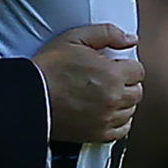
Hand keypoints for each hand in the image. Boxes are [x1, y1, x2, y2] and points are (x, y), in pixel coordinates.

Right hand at [33, 23, 143, 143]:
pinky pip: (122, 130)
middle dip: (126, 84)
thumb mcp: (74, 38)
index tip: (114, 66)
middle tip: (109, 80)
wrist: (30, 97)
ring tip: (105, 95)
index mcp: (112, 74)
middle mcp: (114, 98)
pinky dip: (118, 121)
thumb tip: (130, 39)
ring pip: (131, 110)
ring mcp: (107, 118)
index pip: (138, 71)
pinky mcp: (98, 134)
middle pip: (137, 92)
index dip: (126, 66)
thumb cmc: (48, 68)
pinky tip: (106, 112)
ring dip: (122, 102)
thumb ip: (106, 34)